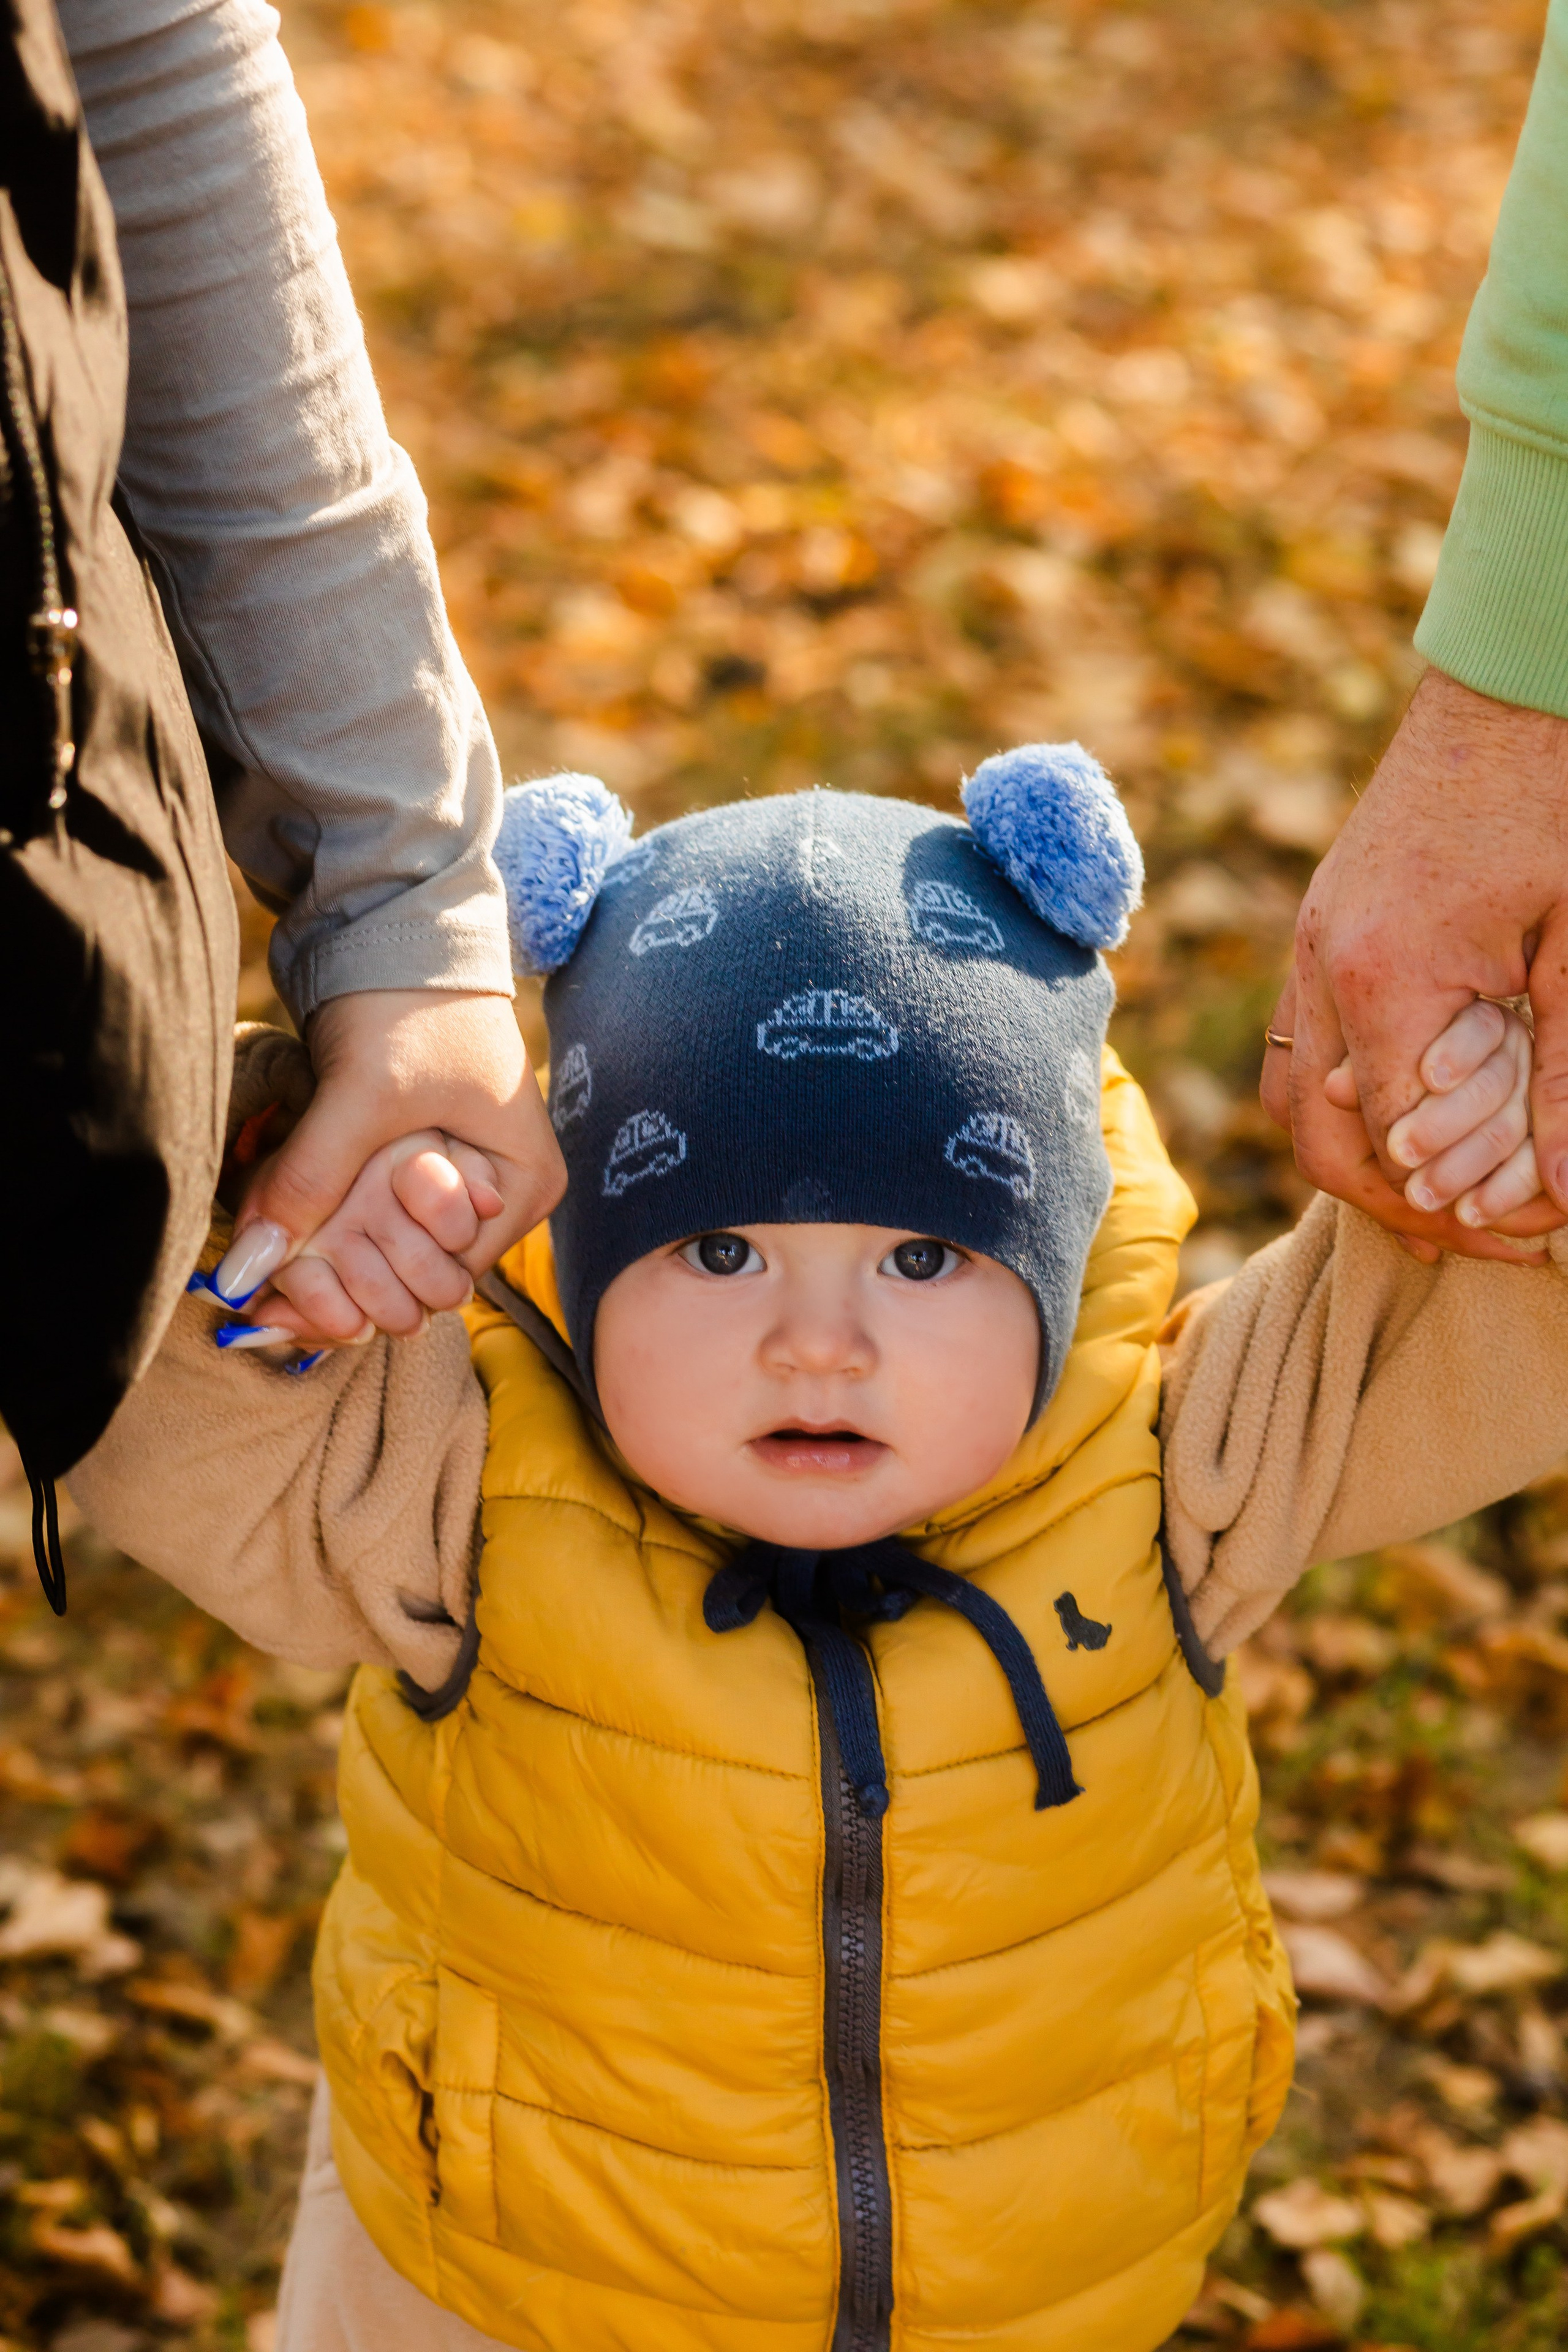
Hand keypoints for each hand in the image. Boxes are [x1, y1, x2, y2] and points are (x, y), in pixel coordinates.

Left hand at [210, 989, 564, 1343]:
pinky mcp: (411, 1163)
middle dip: (350, 1269)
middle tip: (281, 1257)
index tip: (303, 1273)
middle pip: (418, 1270)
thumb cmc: (409, 1004)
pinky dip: (325, 1221)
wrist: (396, 926)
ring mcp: (454, 1178)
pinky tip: (281, 1220)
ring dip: (331, 1249)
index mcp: (523, 1186)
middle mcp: (496, 1194)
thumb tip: (246, 1272)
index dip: (375, 1283)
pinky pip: (368, 1218)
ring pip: (386, 1247)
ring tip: (276, 1233)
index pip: (446, 1277)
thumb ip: (309, 1181)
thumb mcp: (363, 1095)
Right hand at [1261, 667, 1567, 1258]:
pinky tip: (1409, 1119)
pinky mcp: (1323, 926)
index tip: (1539, 1232)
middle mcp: (1322, 968)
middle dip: (1400, 1209)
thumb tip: (1566, 1195)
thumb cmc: (1559, 798)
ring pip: (1298, 1101)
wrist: (1513, 681)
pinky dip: (1349, 1103)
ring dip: (1361, 1163)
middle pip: (1321, 1143)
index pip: (1399, 1146)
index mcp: (1384, 977)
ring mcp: (1310, 945)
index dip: (1464, 1208)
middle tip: (1489, 1241)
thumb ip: (1567, 1076)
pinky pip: (1305, 1048)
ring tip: (1440, 1205)